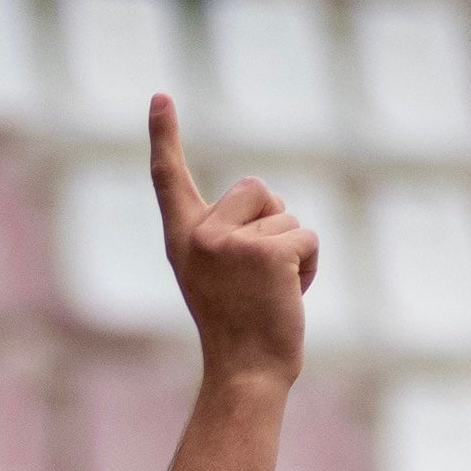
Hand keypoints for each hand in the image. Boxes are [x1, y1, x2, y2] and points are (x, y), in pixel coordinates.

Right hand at [150, 94, 316, 389]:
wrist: (246, 374)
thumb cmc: (239, 331)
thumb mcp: (221, 276)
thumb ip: (231, 236)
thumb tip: (272, 206)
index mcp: (183, 241)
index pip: (169, 180)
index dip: (164, 136)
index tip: (160, 96)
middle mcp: (200, 236)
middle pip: (256, 189)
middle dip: (273, 223)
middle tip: (256, 279)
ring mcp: (230, 244)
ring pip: (286, 215)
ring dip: (293, 252)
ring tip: (271, 293)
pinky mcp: (267, 253)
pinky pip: (306, 237)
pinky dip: (310, 267)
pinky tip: (290, 296)